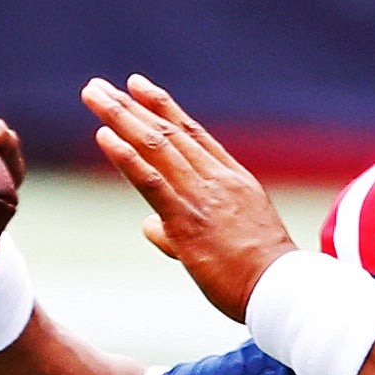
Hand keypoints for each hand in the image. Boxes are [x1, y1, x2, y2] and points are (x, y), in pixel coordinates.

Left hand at [81, 73, 295, 322]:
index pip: (192, 133)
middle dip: (129, 105)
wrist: (281, 289)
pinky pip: (151, 181)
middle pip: (168, 131)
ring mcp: (202, 197)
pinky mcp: (187, 221)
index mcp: (234, 179)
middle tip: (98, 86)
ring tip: (92, 94)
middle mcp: (217, 179)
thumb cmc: (261, 275)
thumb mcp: (231, 238)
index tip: (137, 86)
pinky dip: (125, 156)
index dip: (162, 107)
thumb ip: (184, 228)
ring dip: (119, 117)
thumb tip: (150, 225)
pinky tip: (103, 136)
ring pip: (155, 146)